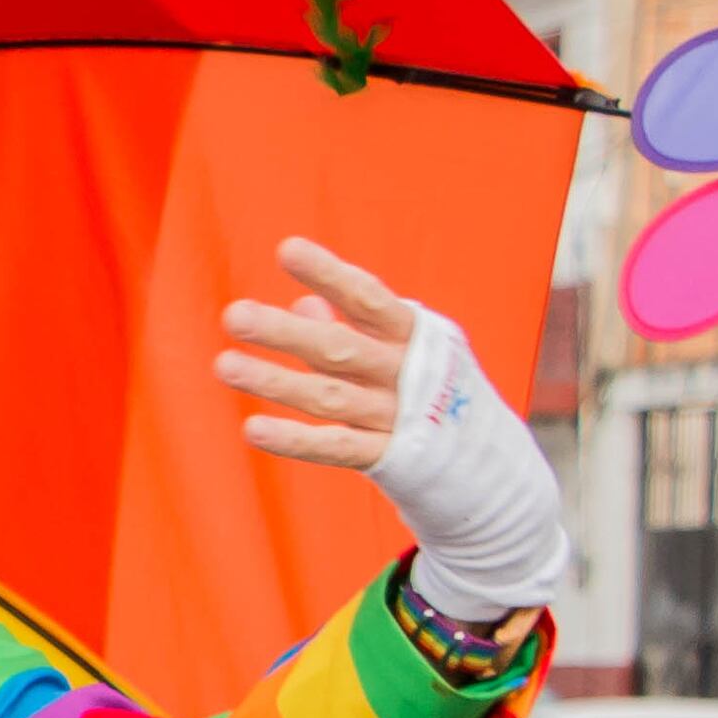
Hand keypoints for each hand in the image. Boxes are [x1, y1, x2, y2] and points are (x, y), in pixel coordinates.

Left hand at [220, 234, 568, 622]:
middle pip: (341, 348)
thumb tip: (302, 303)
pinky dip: (295, 440)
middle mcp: (410, 374)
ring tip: (224, 364)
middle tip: (233, 314)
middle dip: (286, 332)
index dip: (330, 274)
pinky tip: (252, 428)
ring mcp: (402, 418)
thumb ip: (351, 330)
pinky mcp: (394, 460)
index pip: (368, 298)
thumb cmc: (436, 393)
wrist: (493, 467)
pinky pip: (337, 448)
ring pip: (331, 398)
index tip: (286, 249)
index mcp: (416, 336)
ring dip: (276, 381)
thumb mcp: (402, 352)